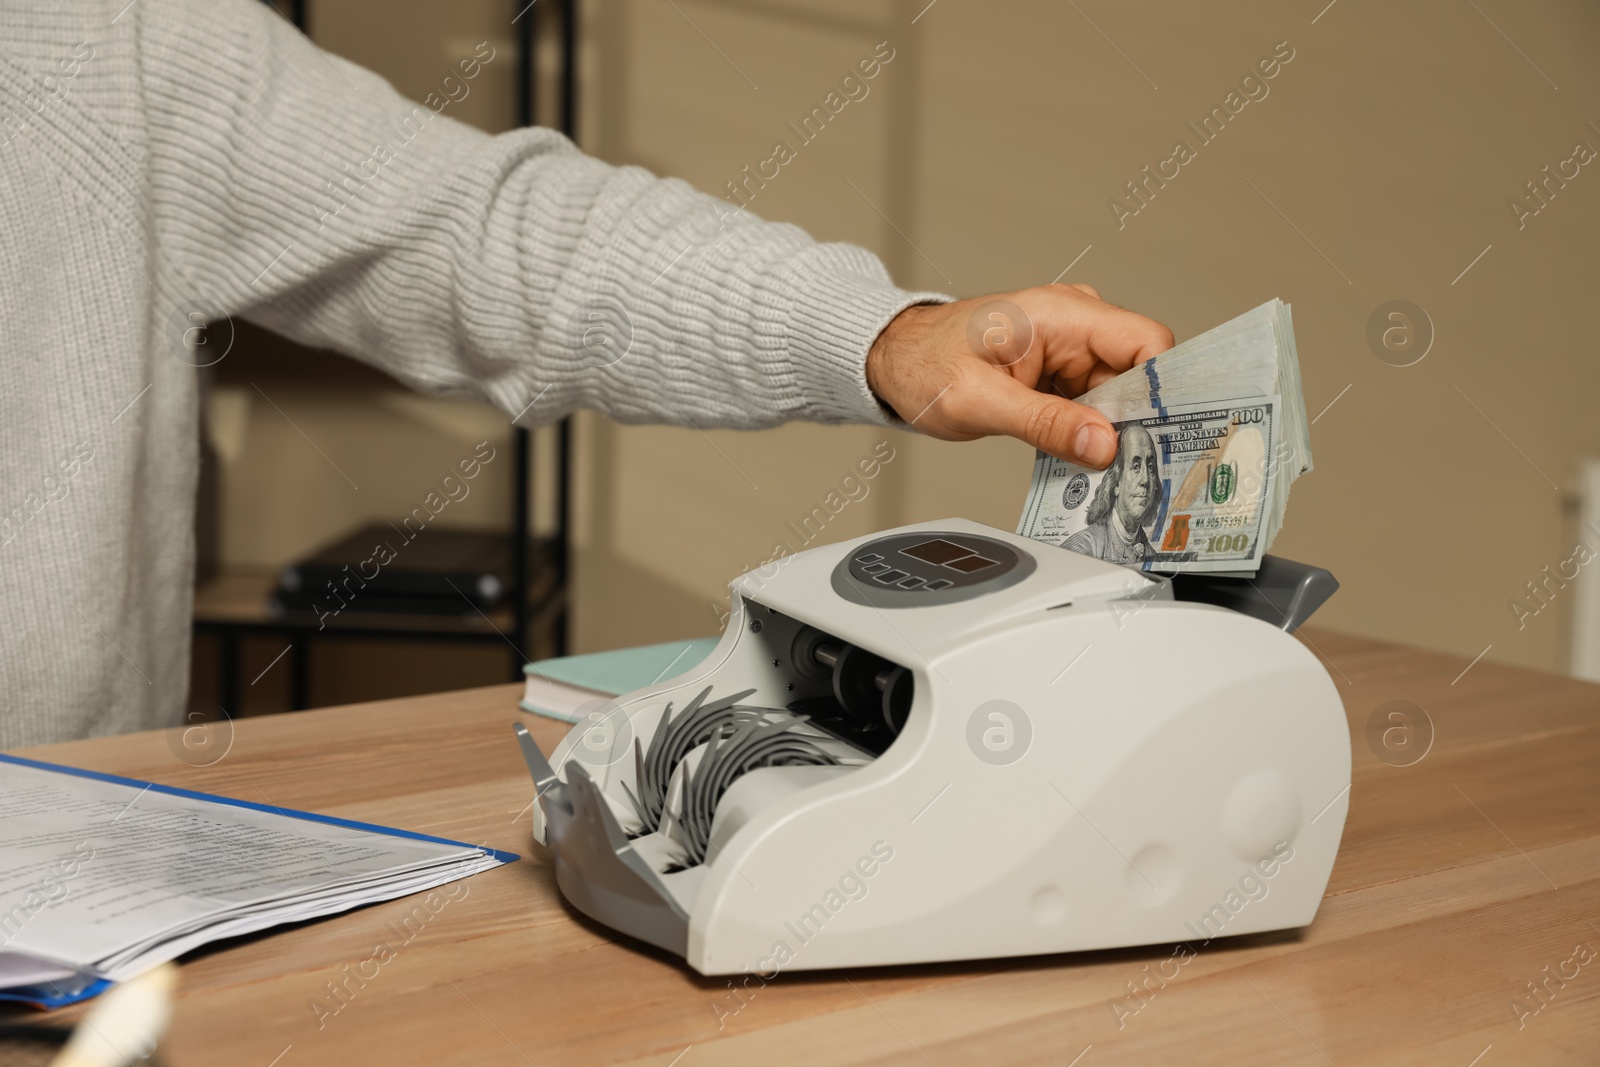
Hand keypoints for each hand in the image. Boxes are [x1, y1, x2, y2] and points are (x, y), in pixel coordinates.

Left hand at [865, 284, 1174, 467]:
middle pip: (1137, 374)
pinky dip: (1088, 431)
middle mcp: (1074, 324)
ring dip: (1110, 431)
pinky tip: (1078, 456)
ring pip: (1118, 395)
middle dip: (1134, 421)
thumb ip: (1045, 424)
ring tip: (1098, 468)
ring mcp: (1069, 348)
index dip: (1161, 389)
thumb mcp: (980, 402)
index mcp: (1061, 313)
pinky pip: (1093, 404)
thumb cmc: (925, 365)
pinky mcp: (1061, 372)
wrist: (894, 359)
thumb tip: (1103, 445)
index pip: (1146, 341)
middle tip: (1127, 468)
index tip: (1158, 435)